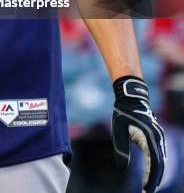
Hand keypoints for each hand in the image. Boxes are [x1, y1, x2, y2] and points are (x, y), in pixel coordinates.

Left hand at [112, 76, 166, 191]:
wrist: (131, 96)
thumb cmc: (123, 112)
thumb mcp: (118, 129)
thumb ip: (120, 148)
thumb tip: (122, 167)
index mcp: (149, 136)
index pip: (154, 163)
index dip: (151, 178)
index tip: (146, 190)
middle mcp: (157, 137)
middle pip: (160, 164)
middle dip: (155, 180)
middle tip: (147, 192)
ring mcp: (158, 136)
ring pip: (161, 159)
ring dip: (156, 173)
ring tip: (149, 186)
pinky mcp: (156, 135)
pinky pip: (159, 153)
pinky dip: (157, 165)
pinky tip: (151, 173)